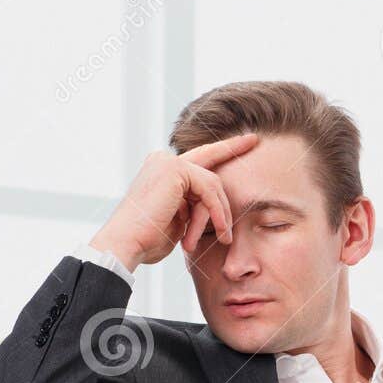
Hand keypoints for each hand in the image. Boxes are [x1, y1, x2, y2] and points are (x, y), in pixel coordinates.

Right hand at [88, 133, 259, 270]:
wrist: (127, 243)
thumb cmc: (149, 239)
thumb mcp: (178, 219)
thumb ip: (193, 205)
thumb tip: (212, 205)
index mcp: (162, 170)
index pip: (199, 158)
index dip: (223, 149)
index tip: (247, 139)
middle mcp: (163, 160)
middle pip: (209, 159)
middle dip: (232, 149)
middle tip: (254, 140)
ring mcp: (167, 162)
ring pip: (212, 183)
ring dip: (221, 213)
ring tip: (224, 237)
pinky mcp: (173, 170)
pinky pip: (209, 189)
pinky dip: (216, 211)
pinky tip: (219, 229)